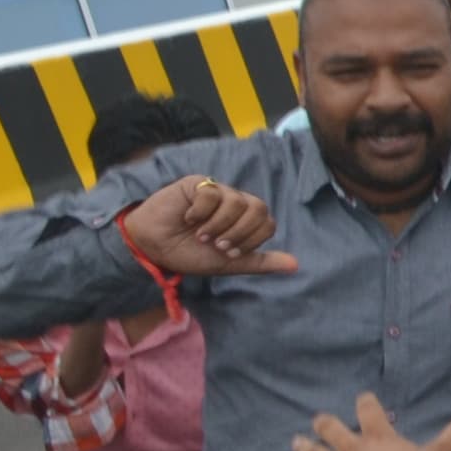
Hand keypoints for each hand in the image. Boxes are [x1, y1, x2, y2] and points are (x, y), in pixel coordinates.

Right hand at [122, 174, 297, 277]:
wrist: (155, 248)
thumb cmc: (190, 253)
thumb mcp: (228, 264)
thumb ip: (260, 262)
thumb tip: (296, 265)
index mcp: (245, 221)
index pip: (267, 223)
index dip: (251, 240)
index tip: (227, 253)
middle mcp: (235, 203)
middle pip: (259, 208)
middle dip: (239, 232)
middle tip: (218, 244)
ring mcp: (217, 192)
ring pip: (237, 201)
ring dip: (218, 225)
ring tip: (201, 234)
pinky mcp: (197, 184)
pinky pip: (212, 193)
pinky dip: (201, 212)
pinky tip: (188, 219)